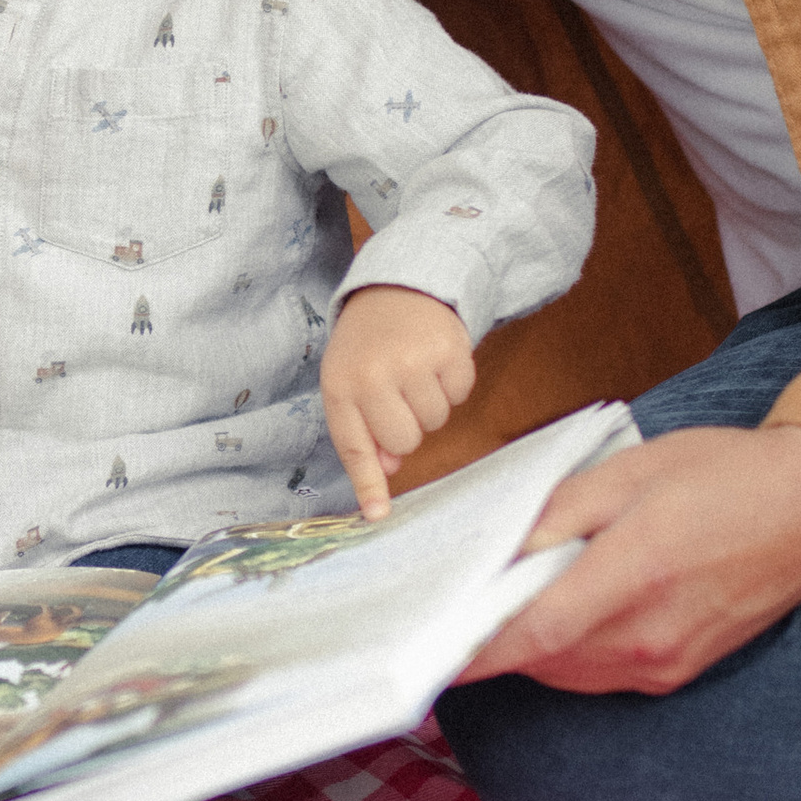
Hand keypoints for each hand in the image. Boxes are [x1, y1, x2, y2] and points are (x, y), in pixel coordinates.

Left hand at [319, 283, 476, 518]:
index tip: (378, 514)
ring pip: (436, 420)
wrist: (397, 285)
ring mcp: (413, 360)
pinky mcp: (449, 347)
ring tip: (415, 371)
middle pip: (406, 440)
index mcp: (340, 385)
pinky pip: (460, 395)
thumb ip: (363, 428)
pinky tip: (435, 360)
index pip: (354, 446)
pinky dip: (452, 384)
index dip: (368, 483)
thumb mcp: (349, 381)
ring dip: (430, 403)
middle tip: (399, 394)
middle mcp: (374, 374)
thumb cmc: (368, 345)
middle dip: (407, 427)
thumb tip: (391, 466)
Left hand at [451, 422, 800, 695]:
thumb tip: (500, 549)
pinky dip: (565, 653)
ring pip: (565, 671)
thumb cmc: (727, 476)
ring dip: (527, 648)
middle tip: (444, 613)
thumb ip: (560, 512)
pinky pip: (598, 673)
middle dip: (489, 641)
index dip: (471, 650)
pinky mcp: (678, 671)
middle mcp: (649, 635)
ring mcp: (665, 662)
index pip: (532, 632)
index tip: (421, 653)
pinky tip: (556, 613)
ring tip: (496, 607)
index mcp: (635, 574)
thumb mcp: (633, 471)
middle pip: (540, 658)